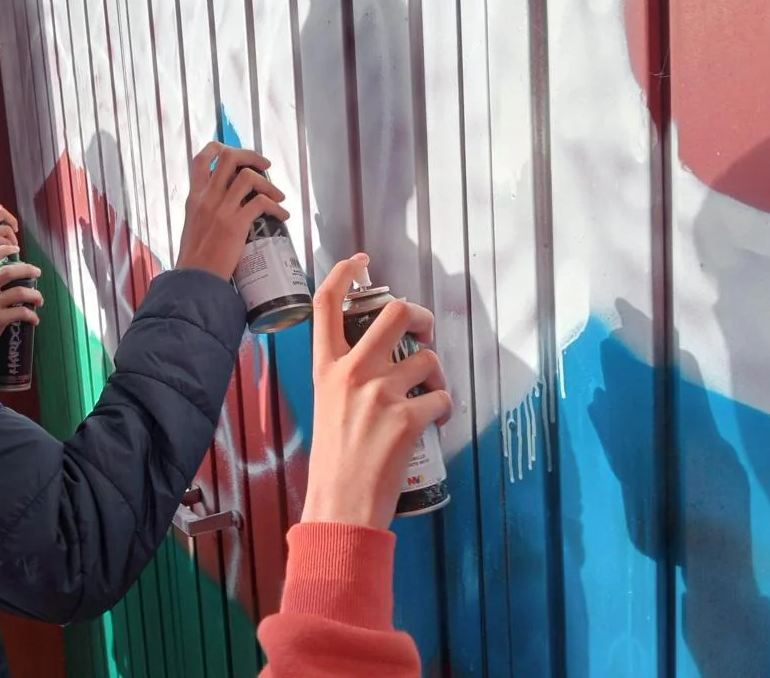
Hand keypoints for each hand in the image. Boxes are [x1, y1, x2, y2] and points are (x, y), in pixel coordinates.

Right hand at [0, 201, 19, 267]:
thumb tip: (5, 234)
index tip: (1, 210)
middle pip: (0, 210)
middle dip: (12, 219)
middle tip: (15, 230)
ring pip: (7, 228)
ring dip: (13, 239)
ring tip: (12, 249)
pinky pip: (7, 241)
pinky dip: (11, 249)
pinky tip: (9, 256)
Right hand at [0, 245, 42, 371]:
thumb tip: (2, 286)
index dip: (3, 250)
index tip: (16, 249)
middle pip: (9, 271)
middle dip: (28, 269)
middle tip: (38, 273)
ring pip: (20, 291)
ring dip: (35, 295)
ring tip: (39, 300)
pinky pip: (21, 313)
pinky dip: (32, 315)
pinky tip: (35, 319)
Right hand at [175, 142, 289, 279]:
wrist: (194, 279)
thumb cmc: (195, 259)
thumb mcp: (194, 225)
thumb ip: (207, 210)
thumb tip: (228, 203)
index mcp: (194, 196)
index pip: (202, 158)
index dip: (222, 148)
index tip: (239, 157)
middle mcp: (206, 197)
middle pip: (229, 157)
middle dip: (251, 156)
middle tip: (265, 166)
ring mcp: (221, 209)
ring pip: (248, 177)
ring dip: (269, 184)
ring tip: (278, 196)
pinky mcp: (235, 224)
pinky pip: (261, 203)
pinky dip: (277, 207)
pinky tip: (283, 215)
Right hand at [300, 254, 450, 529]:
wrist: (340, 507)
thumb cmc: (332, 465)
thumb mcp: (326, 408)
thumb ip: (345, 380)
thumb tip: (376, 364)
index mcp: (325, 369)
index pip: (325, 304)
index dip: (344, 273)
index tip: (361, 263)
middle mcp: (352, 373)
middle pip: (395, 312)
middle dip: (420, 316)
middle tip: (424, 331)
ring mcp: (381, 394)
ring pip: (427, 359)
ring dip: (437, 374)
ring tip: (430, 394)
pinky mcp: (408, 419)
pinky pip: (442, 398)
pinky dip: (444, 409)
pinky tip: (433, 424)